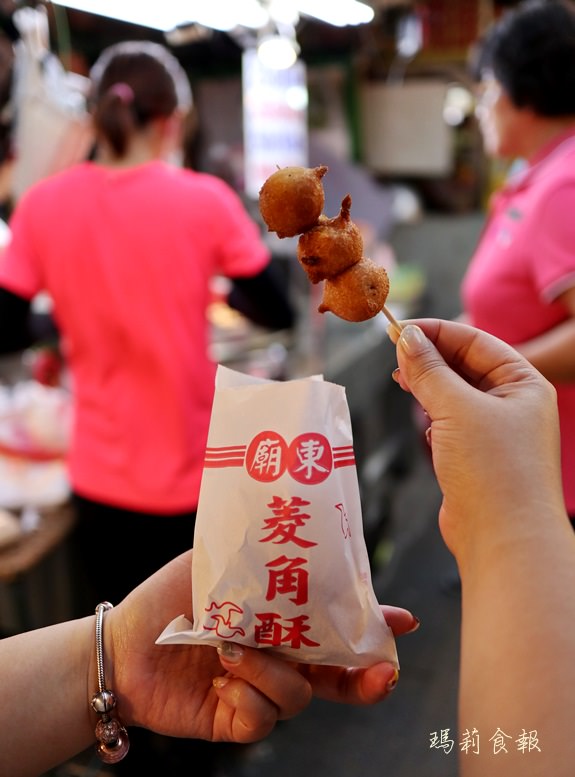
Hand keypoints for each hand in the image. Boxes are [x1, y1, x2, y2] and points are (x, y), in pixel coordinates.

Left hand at [106, 551, 417, 742]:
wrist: (121, 644)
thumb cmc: (168, 597)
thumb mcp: (216, 564)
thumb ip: (256, 556)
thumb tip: (301, 544)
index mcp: (281, 621)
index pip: (335, 629)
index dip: (372, 630)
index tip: (404, 622)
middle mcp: (278, 658)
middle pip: (338, 676)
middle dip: (366, 678)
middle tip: (382, 674)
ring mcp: (260, 691)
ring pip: (300, 696)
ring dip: (271, 672)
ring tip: (231, 651)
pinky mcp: (238, 720)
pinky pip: (264, 719)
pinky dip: (246, 696)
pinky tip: (221, 679)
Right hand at [388, 319, 564, 553]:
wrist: (503, 540)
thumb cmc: (494, 470)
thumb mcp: (457, 409)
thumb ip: (429, 370)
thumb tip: (406, 337)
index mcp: (522, 384)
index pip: (475, 341)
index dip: (436, 332)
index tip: (397, 330)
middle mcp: (513, 404)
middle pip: (464, 366)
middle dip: (429, 359)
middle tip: (394, 356)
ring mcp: (495, 431)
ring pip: (453, 394)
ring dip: (428, 388)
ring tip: (402, 383)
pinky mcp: (476, 456)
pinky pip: (449, 423)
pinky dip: (433, 418)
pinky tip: (423, 423)